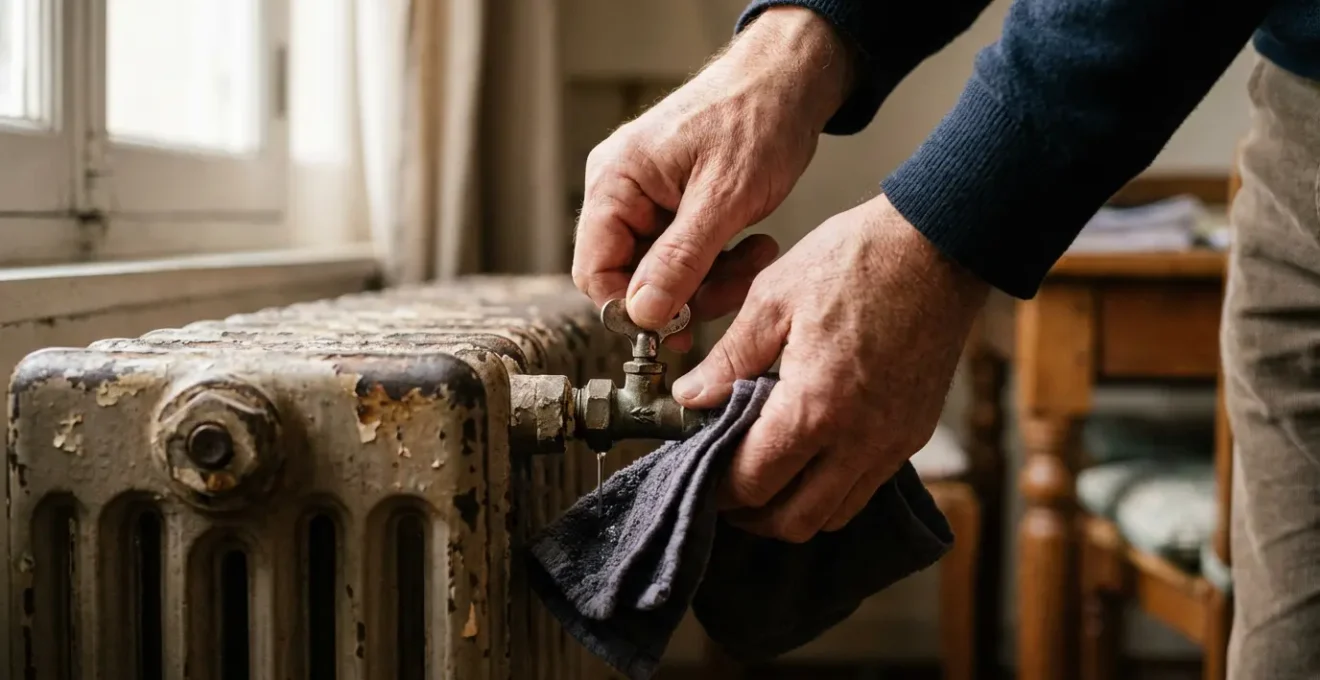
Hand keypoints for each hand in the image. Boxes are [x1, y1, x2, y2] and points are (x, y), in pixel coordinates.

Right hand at [571, 7, 855, 347]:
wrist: (790, 80)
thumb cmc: (755, 117)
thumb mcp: (723, 197)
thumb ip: (680, 260)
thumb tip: (642, 314)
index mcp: (616, 181)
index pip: (594, 269)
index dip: (629, 307)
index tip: (674, 327)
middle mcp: (623, 191)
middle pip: (631, 276)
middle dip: (684, 294)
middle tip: (730, 294)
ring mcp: (650, 199)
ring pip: (666, 274)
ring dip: (712, 281)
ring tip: (754, 259)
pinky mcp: (678, 206)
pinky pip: (688, 256)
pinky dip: (721, 263)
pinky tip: (754, 247)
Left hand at [672, 195, 989, 541]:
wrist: (940, 245)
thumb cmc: (857, 260)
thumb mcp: (773, 298)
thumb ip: (729, 358)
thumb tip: (691, 397)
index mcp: (816, 407)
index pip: (754, 483)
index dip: (718, 490)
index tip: (698, 473)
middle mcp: (859, 439)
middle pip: (796, 521)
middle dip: (754, 515)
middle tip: (726, 488)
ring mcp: (894, 441)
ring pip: (836, 514)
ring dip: (794, 507)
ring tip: (766, 474)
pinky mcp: (915, 432)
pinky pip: (867, 486)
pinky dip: (832, 488)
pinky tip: (810, 453)